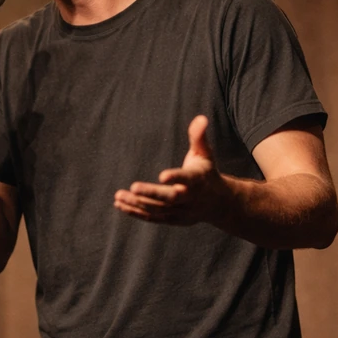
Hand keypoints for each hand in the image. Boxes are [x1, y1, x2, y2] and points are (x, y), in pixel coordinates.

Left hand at [113, 115, 234, 226]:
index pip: (187, 179)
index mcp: (198, 180)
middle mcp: (190, 198)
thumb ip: (199, 137)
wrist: (219, 203)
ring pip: (158, 210)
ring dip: (138, 203)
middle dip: (151, 193)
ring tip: (119, 195)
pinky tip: (120, 204)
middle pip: (170, 198)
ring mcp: (181, 212)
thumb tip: (201, 118)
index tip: (162, 176)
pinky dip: (136, 212)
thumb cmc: (206, 173)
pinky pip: (153, 218)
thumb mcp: (205, 154)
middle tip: (133, 187)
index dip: (176, 177)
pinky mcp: (172, 220)